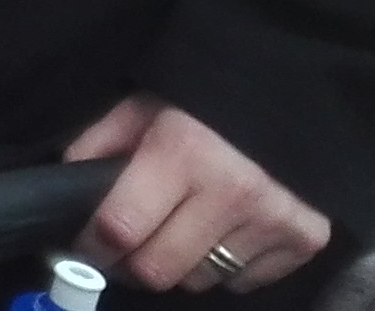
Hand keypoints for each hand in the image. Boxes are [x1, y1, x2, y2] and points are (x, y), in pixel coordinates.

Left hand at [67, 95, 332, 292]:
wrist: (295, 92)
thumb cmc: (207, 98)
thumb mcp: (144, 104)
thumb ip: (100, 143)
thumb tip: (68, 187)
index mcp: (185, 151)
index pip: (120, 227)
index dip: (92, 244)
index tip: (86, 244)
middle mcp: (232, 191)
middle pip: (158, 270)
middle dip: (133, 263)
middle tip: (129, 246)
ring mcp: (274, 219)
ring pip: (200, 281)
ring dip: (181, 264)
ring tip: (182, 228)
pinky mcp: (307, 239)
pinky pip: (244, 282)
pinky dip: (226, 267)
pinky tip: (224, 232)